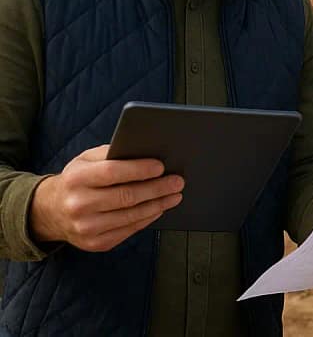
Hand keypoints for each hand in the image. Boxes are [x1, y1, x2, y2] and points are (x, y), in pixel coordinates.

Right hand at [29, 145, 183, 251]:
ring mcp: (86, 227)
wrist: (51, 211)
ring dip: (158, 204)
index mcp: (76, 179)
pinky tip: (159, 208)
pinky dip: (148, 218)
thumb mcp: (86, 161)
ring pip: (131, 215)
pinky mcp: (96, 243)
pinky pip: (129, 230)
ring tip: (174, 195)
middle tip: (177, 181)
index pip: (112, 173)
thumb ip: (111, 154)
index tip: (161, 167)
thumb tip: (145, 152)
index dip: (139, 170)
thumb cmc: (77, 181)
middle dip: (157, 188)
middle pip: (127, 196)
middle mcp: (78, 205)